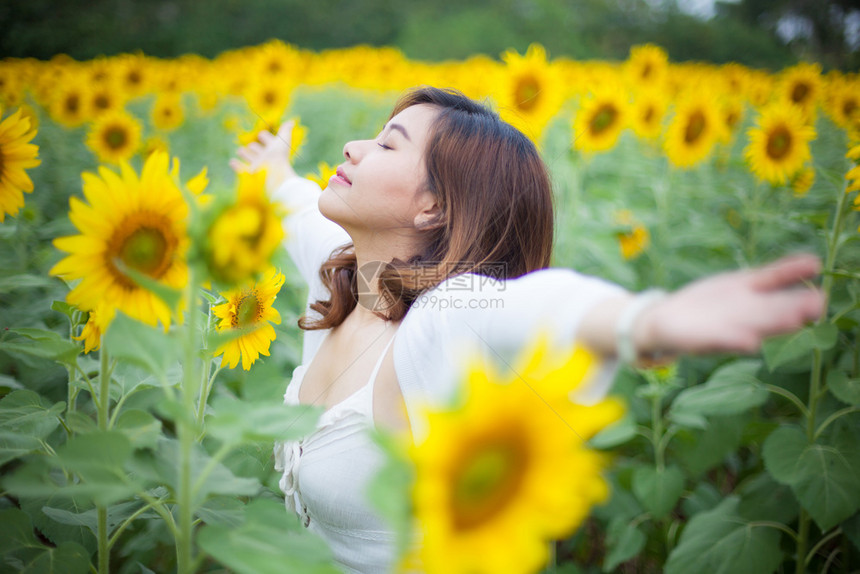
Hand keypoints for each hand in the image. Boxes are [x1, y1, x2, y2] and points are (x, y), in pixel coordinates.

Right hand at [229, 120, 298, 193]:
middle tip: (251, 145)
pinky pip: (241, 169)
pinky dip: (236, 165)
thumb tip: (291, 122)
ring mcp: (258, 166)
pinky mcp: (250, 174)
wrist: (274, 175)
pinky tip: (231, 161)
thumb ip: (285, 130)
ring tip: (240, 150)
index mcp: (274, 150)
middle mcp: (266, 159)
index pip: (269, 142)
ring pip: (251, 159)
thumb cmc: (279, 157)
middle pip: (260, 152)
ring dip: (245, 155)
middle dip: (255, 148)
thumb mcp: (283, 140)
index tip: (262, 135)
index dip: (266, 138)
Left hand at [635, 254, 824, 355]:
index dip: (793, 274)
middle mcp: (745, 312)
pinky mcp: (710, 340)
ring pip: (755, 325)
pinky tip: (751, 342)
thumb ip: (774, 276)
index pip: (776, 281)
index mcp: (752, 292)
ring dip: (773, 324)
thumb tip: (813, 263)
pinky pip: (725, 341)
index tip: (815, 268)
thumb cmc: (710, 302)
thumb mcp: (740, 283)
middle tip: (817, 304)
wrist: (665, 321)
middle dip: (792, 308)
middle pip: (771, 309)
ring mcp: (729, 326)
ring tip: (794, 320)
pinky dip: (737, 341)